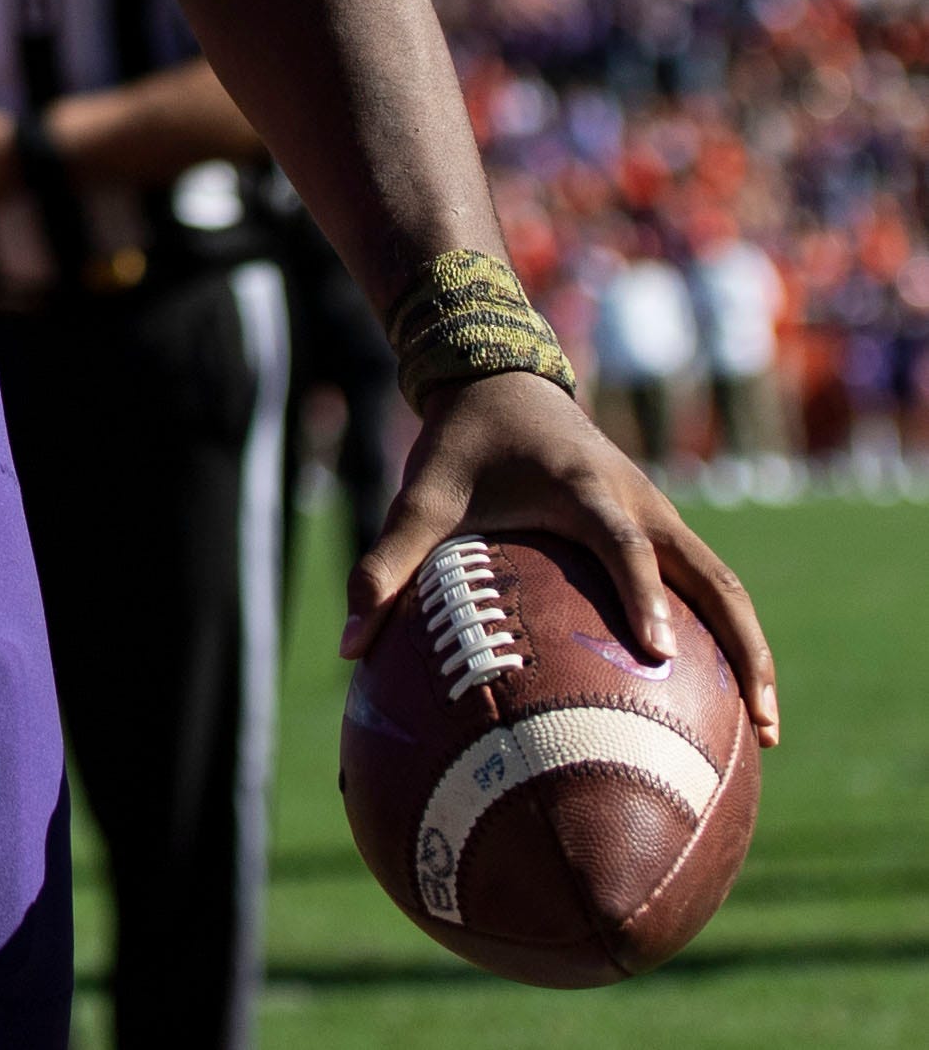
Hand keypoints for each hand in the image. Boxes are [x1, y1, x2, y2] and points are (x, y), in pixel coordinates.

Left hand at [345, 371, 779, 746]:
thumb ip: (385, 566)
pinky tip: (720, 698)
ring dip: (750, 650)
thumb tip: (348, 649)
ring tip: (765, 733)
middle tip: (762, 728)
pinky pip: (706, 584)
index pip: (622, 544)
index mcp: (585, 489)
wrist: (501, 379)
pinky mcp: (660, 528)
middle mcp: (638, 503)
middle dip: (744, 648)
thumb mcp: (419, 499)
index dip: (641, 594)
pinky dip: (725, 634)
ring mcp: (658, 516)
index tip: (657, 653)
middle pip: (712, 577)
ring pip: (723, 585)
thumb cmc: (461, 445)